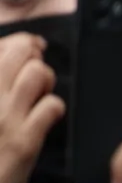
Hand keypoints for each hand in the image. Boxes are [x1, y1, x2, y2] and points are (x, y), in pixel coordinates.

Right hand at [0, 33, 64, 182]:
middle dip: (34, 54)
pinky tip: (47, 117)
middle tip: (38, 66)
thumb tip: (18, 49)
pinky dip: (55, 108)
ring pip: (38, 73)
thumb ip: (0, 84)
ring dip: (46, 80)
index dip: (17, 42)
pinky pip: (53, 106)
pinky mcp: (23, 140)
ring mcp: (2, 118)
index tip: (29, 47)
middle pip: (19, 52)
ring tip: (40, 93)